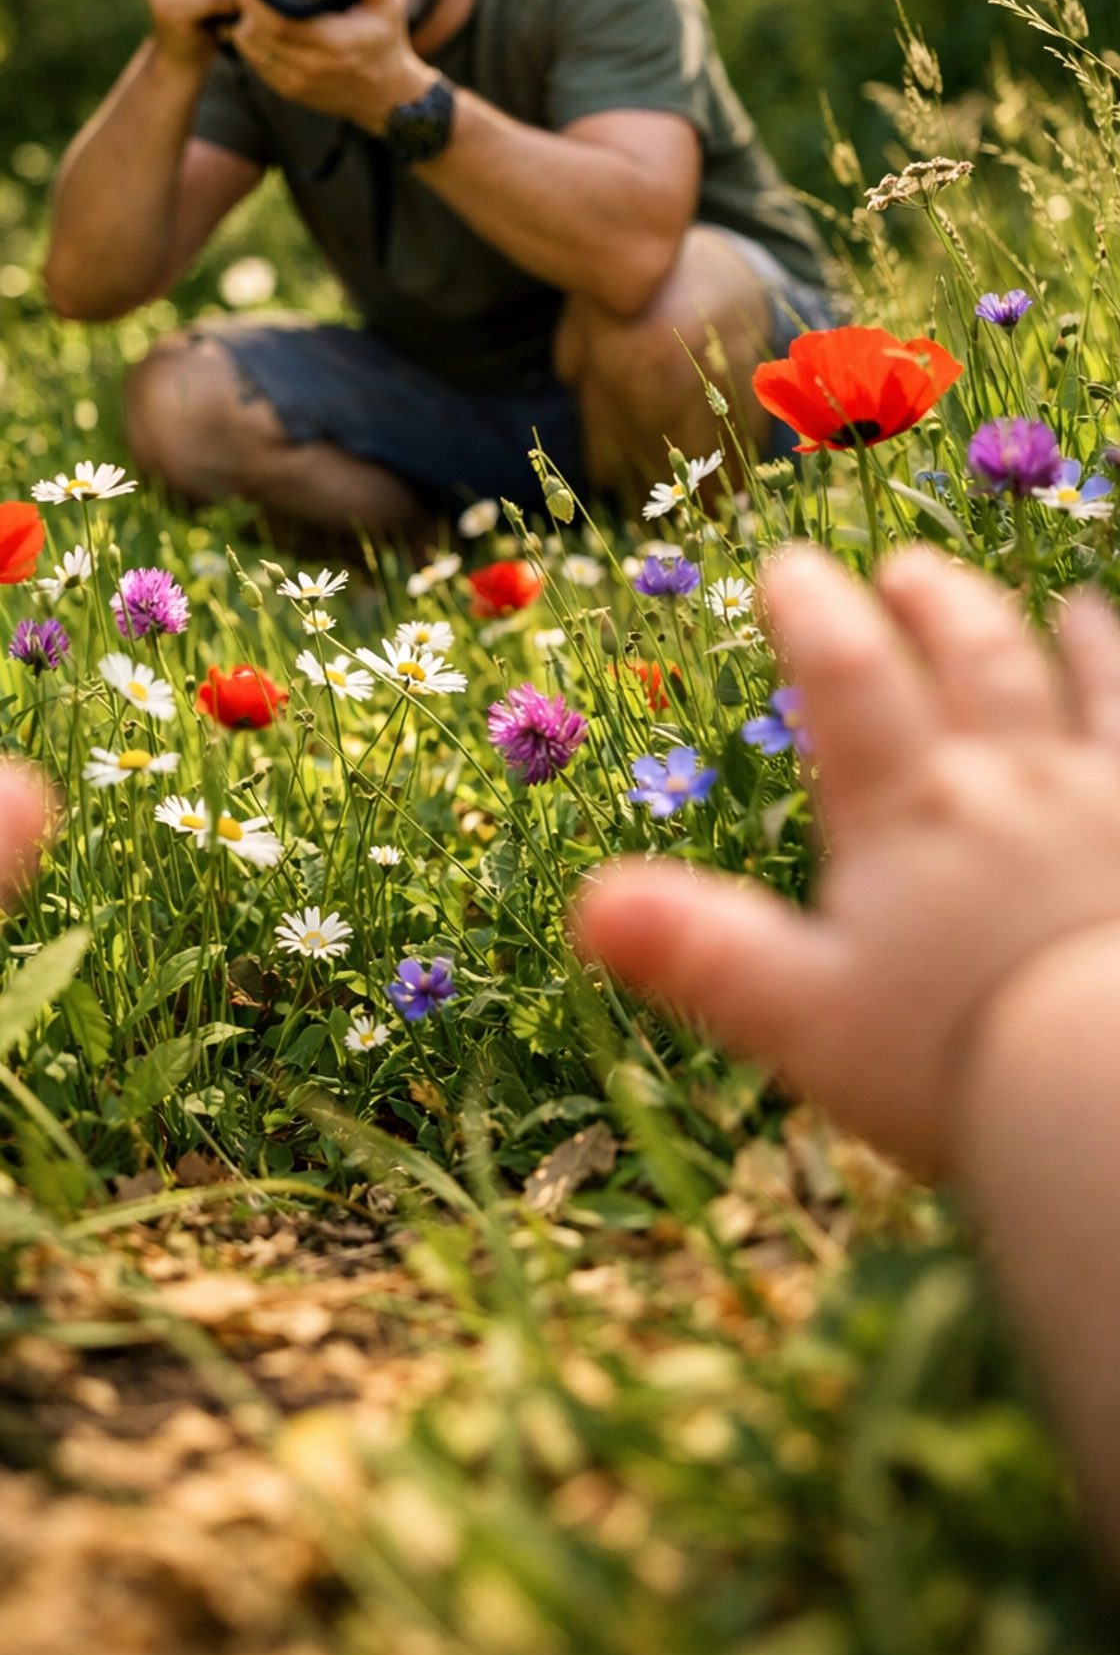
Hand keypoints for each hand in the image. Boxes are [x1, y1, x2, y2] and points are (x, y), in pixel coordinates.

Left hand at [230, 0, 434, 132]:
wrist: (386, 96)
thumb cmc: (386, 45)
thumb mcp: (388, 4)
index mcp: (334, 43)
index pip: (278, 24)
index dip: (252, 0)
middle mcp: (312, 67)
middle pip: (256, 36)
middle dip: (241, 6)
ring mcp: (297, 83)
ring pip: (251, 51)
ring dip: (243, 24)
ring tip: (246, 1)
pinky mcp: (289, 91)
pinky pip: (257, 65)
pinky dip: (250, 44)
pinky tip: (254, 25)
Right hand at [573, 542, 1119, 1176]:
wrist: (1117, 1091)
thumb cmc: (954, 1060)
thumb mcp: (801, 1016)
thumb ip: (699, 949)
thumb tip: (588, 903)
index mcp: (908, 808)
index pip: (848, 679)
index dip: (814, 613)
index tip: (789, 563)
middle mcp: (1011, 780)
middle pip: (976, 661)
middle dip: (938, 607)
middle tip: (910, 568)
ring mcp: (1108, 802)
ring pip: (1089, 691)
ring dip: (1069, 642)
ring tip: (1066, 608)